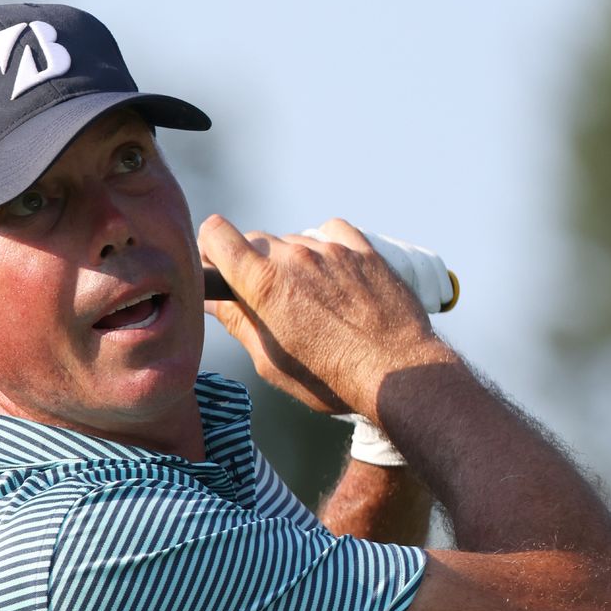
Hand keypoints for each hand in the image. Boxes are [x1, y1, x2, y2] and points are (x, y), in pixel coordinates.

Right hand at [197, 215, 452, 418]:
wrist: (400, 373)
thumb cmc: (331, 378)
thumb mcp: (269, 361)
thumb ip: (237, 322)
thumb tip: (212, 300)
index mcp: (262, 283)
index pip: (216, 234)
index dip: (210, 250)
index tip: (217, 268)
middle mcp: (293, 256)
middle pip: (255, 241)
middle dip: (253, 265)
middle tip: (267, 300)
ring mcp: (330, 250)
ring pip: (293, 242)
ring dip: (292, 263)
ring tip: (311, 301)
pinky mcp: (362, 250)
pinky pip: (331, 233)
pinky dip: (325, 248)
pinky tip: (332, 274)